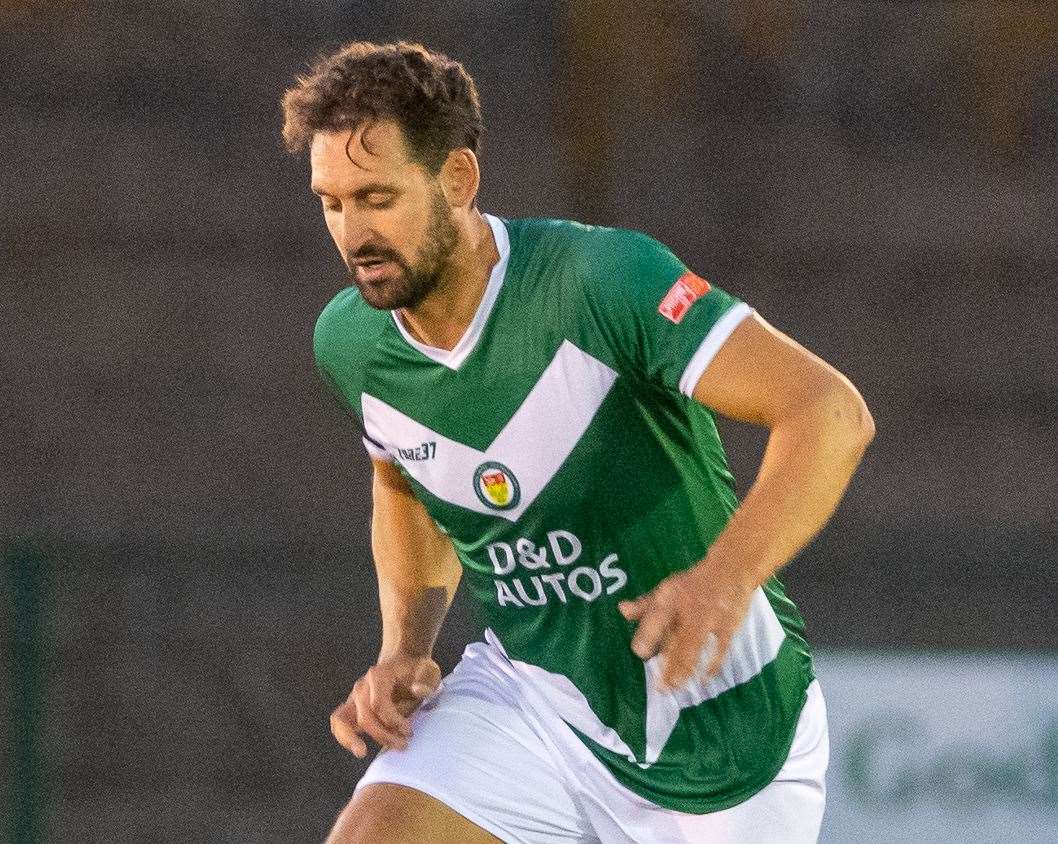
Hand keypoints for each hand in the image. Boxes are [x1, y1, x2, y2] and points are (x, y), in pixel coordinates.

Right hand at [330, 654, 441, 757]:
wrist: (404, 662)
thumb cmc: (417, 670)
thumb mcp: (428, 672)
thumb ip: (425, 682)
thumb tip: (417, 690)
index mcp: (378, 675)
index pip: (378, 705)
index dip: (393, 722)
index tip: (409, 730)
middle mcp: (362, 686)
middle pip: (365, 717)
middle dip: (384, 735)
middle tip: (404, 744)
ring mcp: (354, 697)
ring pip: (342, 720)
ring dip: (351, 739)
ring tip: (362, 752)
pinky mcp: (352, 708)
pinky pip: (339, 723)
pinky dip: (345, 736)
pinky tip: (358, 749)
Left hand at [618, 561, 754, 690]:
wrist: (730, 569)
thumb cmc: (692, 584)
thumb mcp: (667, 589)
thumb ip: (645, 605)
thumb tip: (622, 610)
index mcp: (670, 598)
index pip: (656, 618)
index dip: (647, 635)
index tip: (639, 652)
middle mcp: (688, 609)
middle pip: (675, 639)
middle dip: (667, 664)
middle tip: (658, 687)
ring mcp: (710, 618)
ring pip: (695, 647)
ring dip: (685, 669)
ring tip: (676, 687)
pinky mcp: (728, 626)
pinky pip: (720, 649)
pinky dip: (712, 665)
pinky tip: (704, 680)